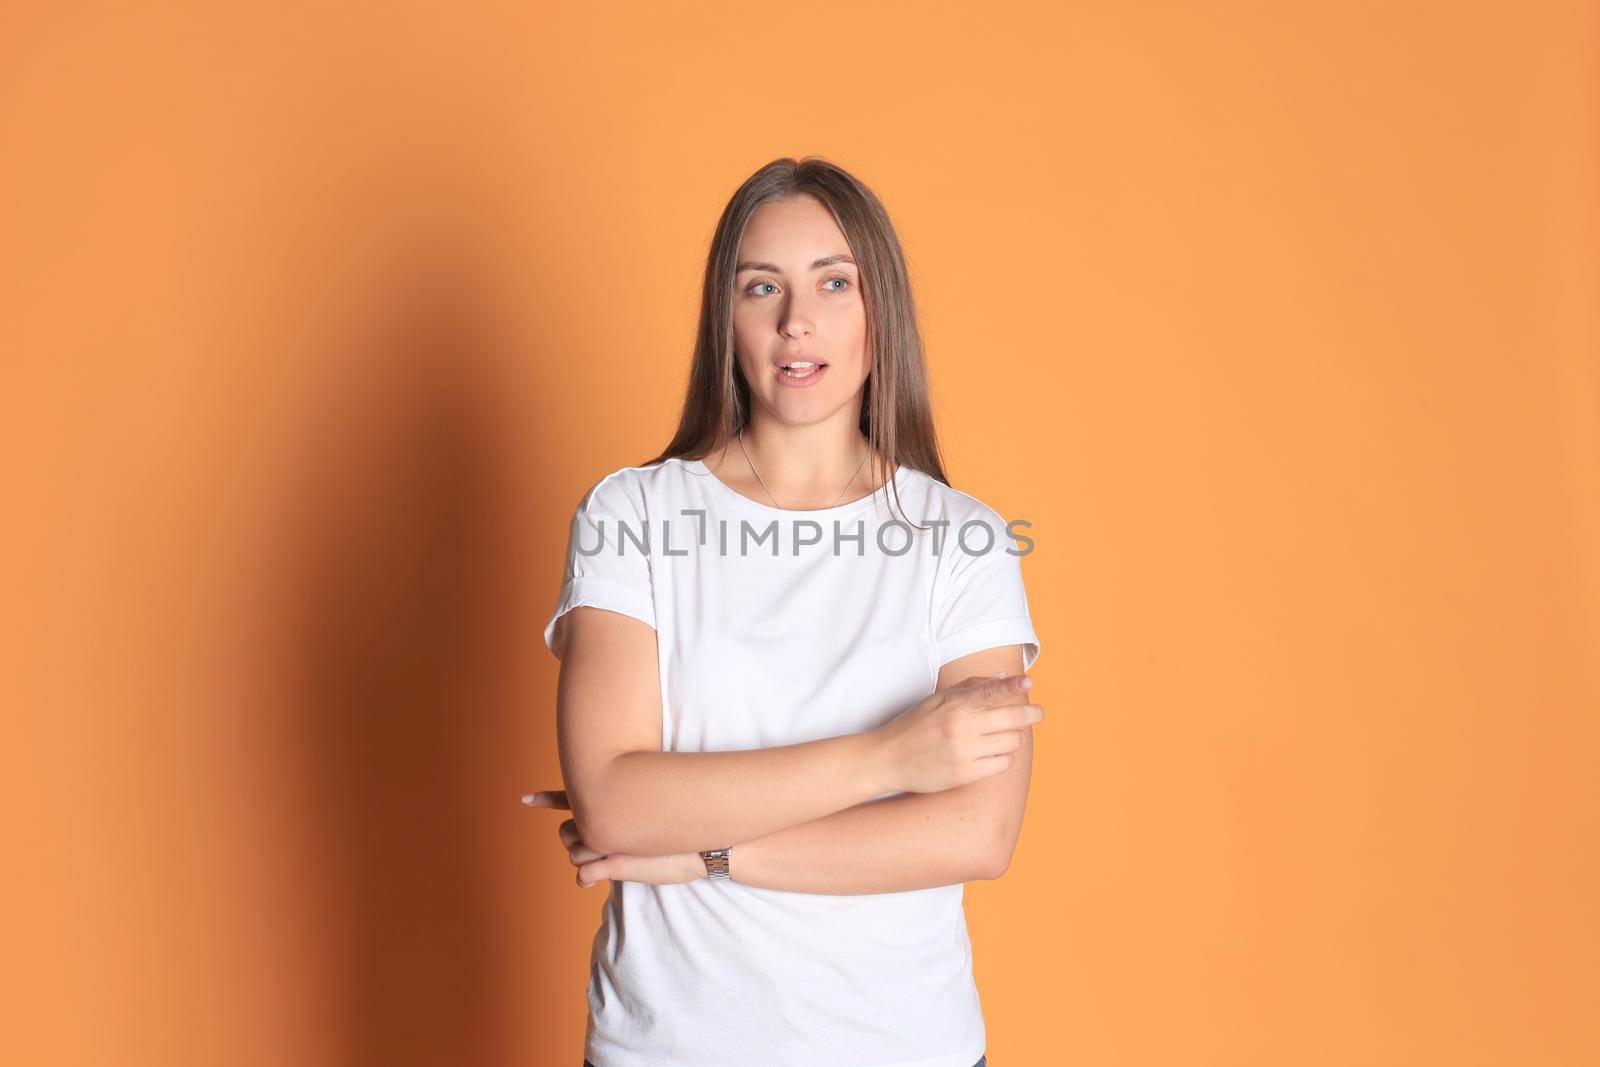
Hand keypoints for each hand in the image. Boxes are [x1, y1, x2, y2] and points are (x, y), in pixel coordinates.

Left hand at [522, 789, 704, 887]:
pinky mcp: (617, 863)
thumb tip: (615, 823)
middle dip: (572, 835)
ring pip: (575, 852)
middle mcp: (607, 819)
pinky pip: (586, 872)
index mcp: (614, 803)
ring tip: (611, 853)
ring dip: (583, 856)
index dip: (547, 798)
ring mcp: (610, 842)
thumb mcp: (654, 818)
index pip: (572, 798)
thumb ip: (629, 812)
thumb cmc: (687, 831)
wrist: (712, 844)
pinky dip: (588, 875)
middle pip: (567, 829)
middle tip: (596, 837)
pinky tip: (597, 874)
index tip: (525, 798)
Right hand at [870, 672, 1043, 793]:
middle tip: (1038, 713)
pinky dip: (1003, 758)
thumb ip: (970, 686)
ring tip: (1003, 735)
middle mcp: (960, 727)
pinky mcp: (964, 775)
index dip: (1012, 686)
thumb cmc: (915, 724)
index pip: (989, 691)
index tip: (1029, 682)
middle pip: (1011, 719)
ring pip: (1011, 742)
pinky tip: (993, 753)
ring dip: (1013, 738)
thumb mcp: (937, 699)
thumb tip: (1002, 675)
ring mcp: (963, 753)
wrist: (889, 758)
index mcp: (954, 705)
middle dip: (1031, 714)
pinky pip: (1001, 764)